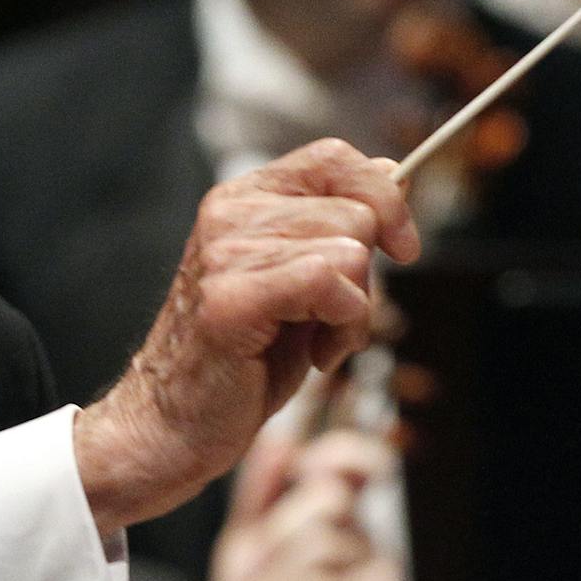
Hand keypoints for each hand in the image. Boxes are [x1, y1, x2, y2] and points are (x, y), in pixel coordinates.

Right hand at [71, 139, 417, 532]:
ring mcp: (224, 253)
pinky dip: (343, 327)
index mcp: (244, 199)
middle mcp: (228, 214)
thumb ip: (338, 227)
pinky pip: (327, 282)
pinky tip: (316, 356)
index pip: (334, 157)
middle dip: (367, 278)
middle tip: (331, 321)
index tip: (403, 247)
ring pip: (350, 252)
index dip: (384, 195)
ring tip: (316, 341)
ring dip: (355, 312)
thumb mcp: (303, 280)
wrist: (176, 424)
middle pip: (356, 214)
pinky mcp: (230, 298)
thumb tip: (394, 171)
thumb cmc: (245, 358)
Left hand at [210, 423, 401, 580]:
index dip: (343, 449)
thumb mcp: (243, 548)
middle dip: (275, 543)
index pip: (347, 457)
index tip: (312, 461)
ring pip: (321, 544)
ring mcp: (374, 563)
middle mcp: (357, 530)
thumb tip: (284, 437)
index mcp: (323, 510)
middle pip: (324, 497)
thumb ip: (259, 493)